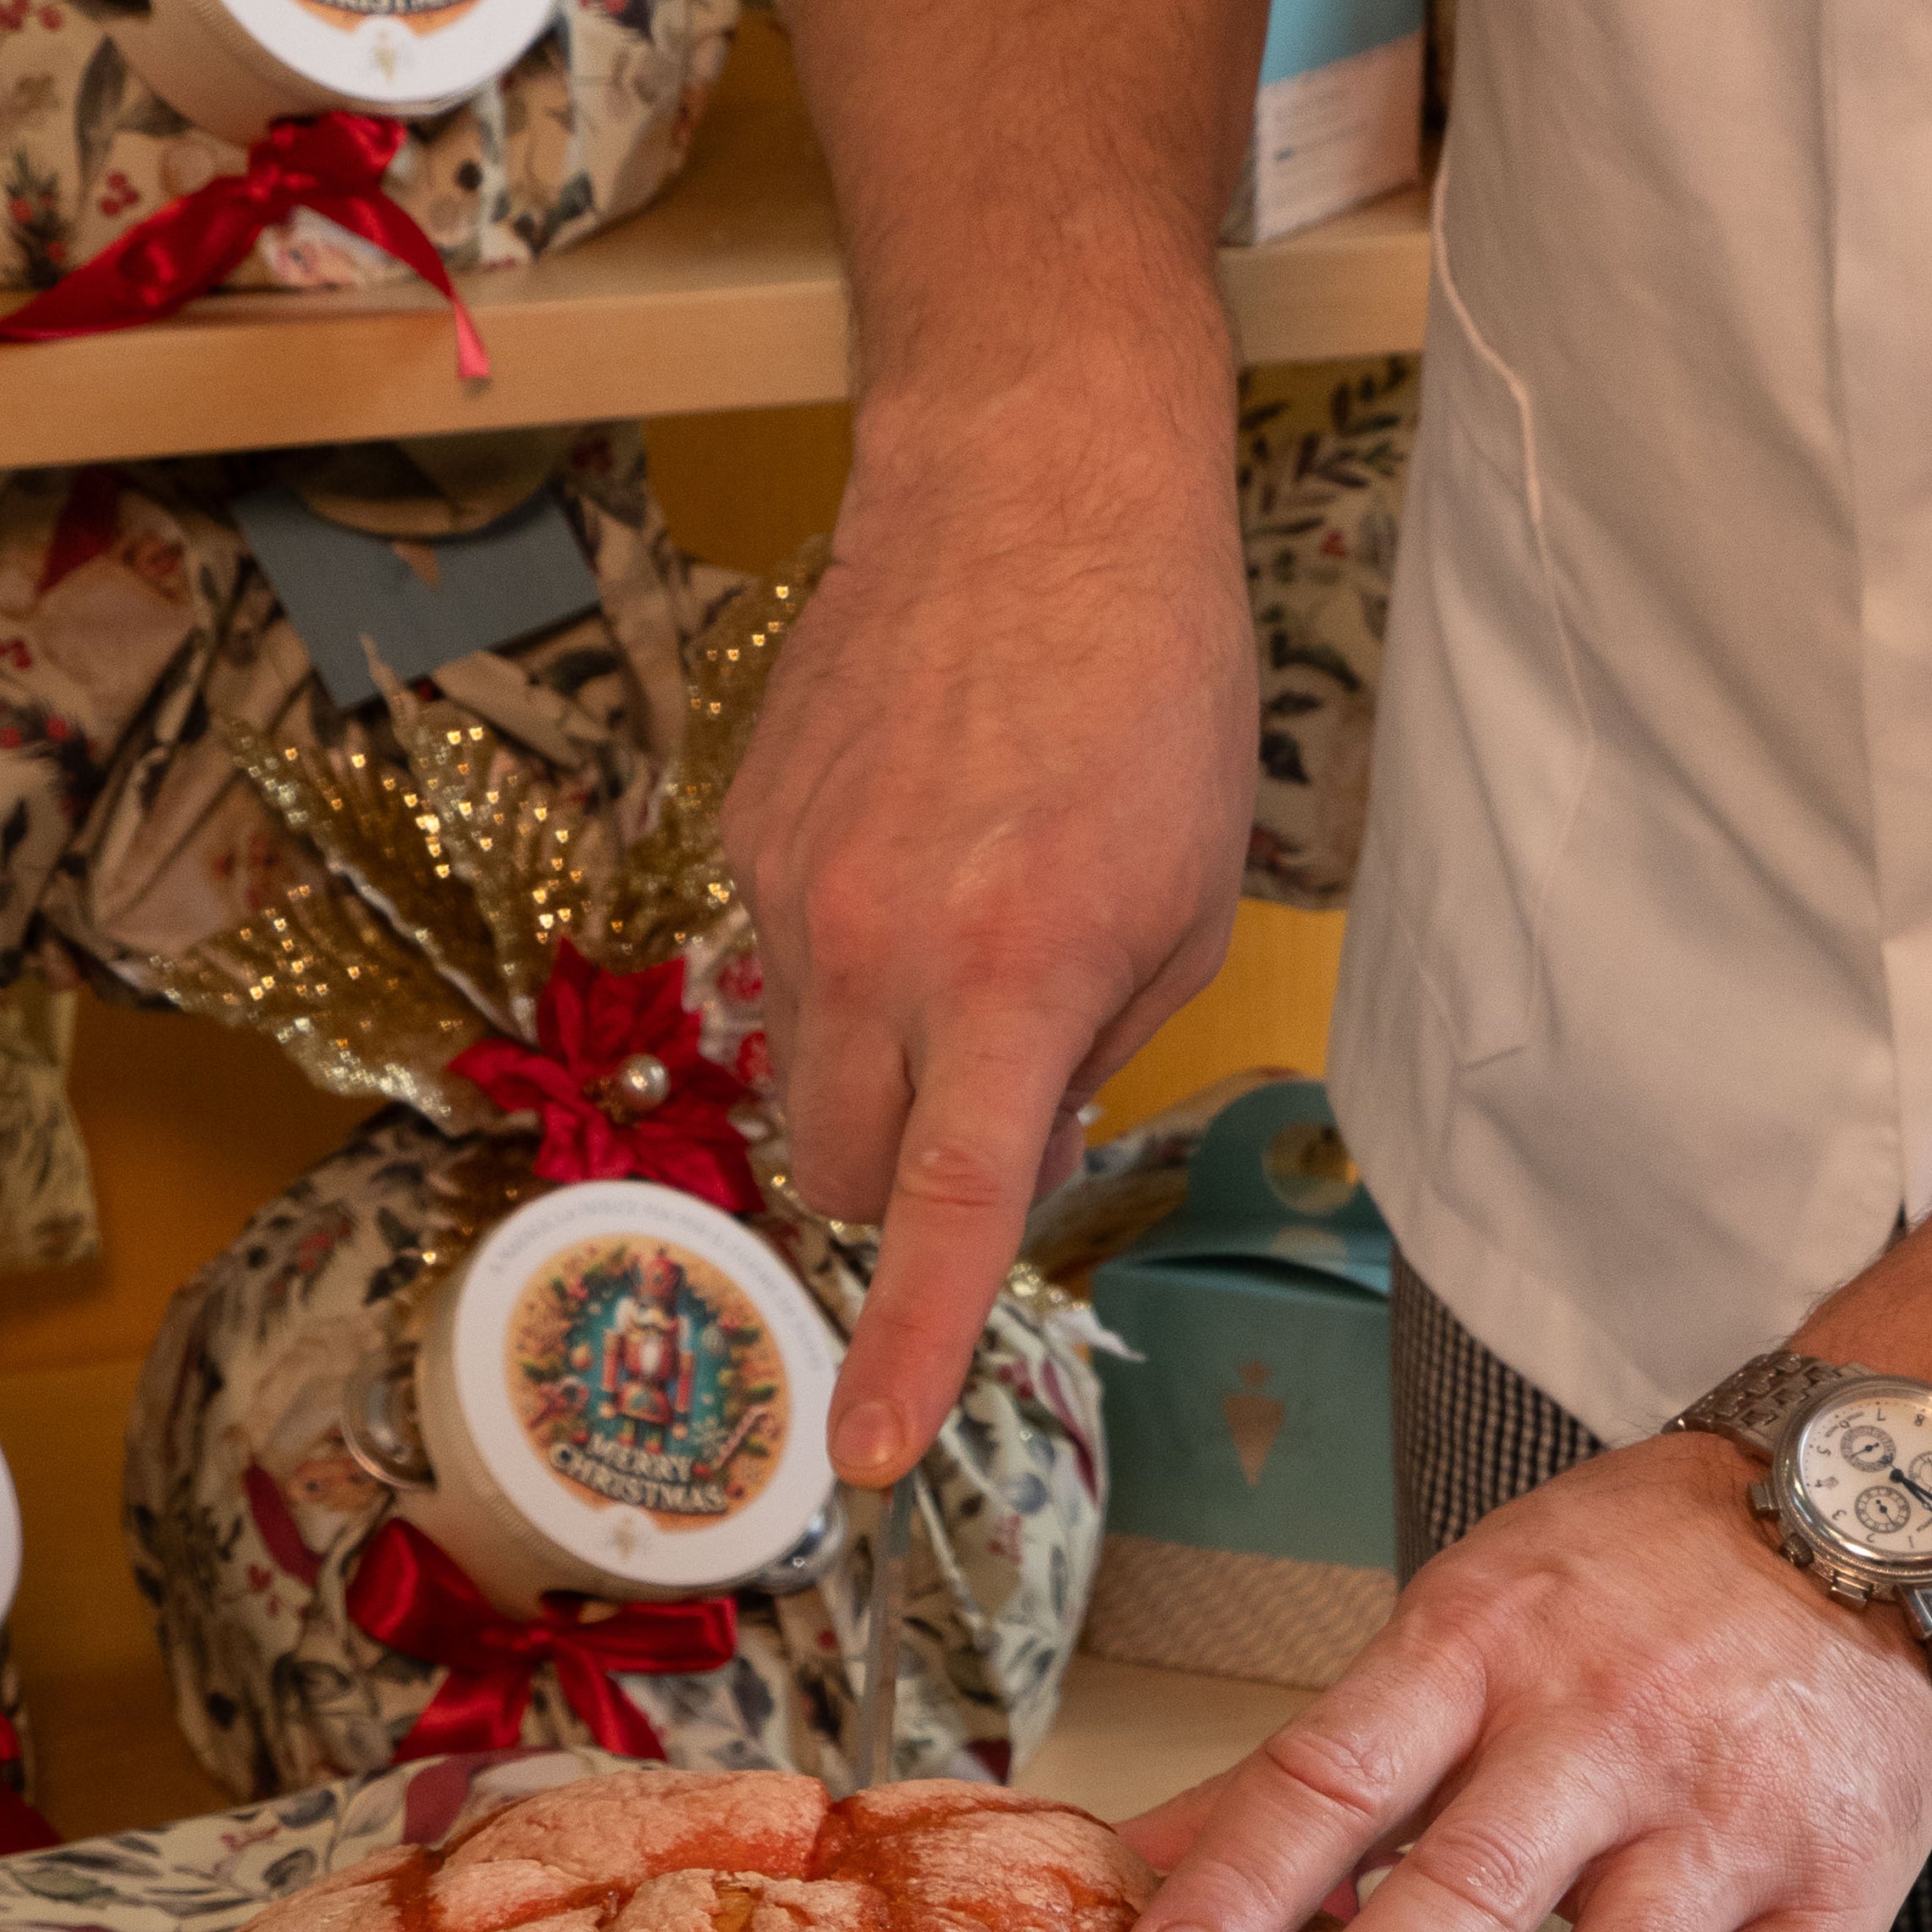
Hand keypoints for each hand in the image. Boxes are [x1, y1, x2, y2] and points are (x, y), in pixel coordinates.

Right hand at [726, 403, 1257, 1486]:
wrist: (1027, 473)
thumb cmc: (1150, 681)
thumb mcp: (1186, 899)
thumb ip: (1095, 1054)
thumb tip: (1011, 1152)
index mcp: (1013, 979)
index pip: (940, 1215)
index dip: (902, 1350)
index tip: (865, 1457)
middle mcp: (879, 949)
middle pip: (836, 1180)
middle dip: (895, 1183)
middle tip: (981, 1091)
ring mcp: (792, 891)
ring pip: (798, 1077)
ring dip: (869, 1063)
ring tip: (958, 918)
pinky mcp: (745, 832)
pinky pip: (778, 962)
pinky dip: (841, 952)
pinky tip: (913, 836)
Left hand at [1118, 1436, 1931, 1931]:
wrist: (1872, 1514)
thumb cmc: (1623, 1587)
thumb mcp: (1463, 1628)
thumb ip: (1311, 1766)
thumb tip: (1127, 1862)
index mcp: (1475, 1655)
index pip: (1338, 1771)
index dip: (1251, 1874)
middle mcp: (1597, 1734)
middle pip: (1476, 1880)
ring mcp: (1720, 1822)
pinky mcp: (1830, 1894)